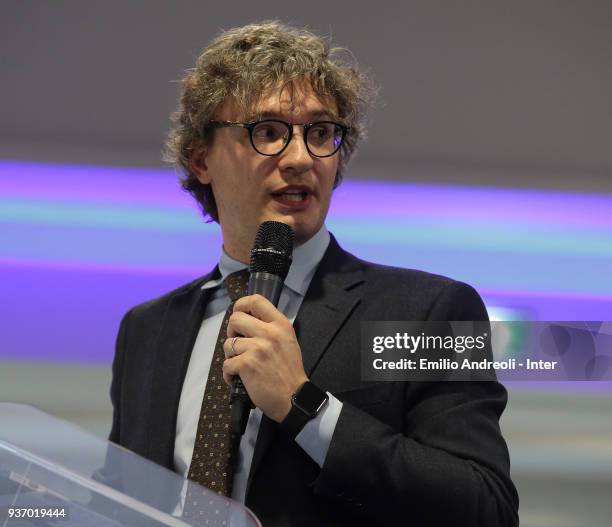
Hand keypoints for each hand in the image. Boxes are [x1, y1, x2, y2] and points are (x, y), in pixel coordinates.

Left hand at [222, 294, 308, 422]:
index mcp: (280, 324)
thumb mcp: (287, 341)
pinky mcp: (247, 364)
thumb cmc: (289, 371)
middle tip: (238, 344)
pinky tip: (238, 378)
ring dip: (231, 356)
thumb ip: (270, 328)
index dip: (241, 305)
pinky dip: (229, 373)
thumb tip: (247, 320)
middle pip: (235, 319)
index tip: (239, 314)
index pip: (256, 300)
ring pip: (228, 343)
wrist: (293, 397)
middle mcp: (269, 332)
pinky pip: (227, 364)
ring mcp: (257, 348)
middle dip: (231, 332)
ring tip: (242, 364)